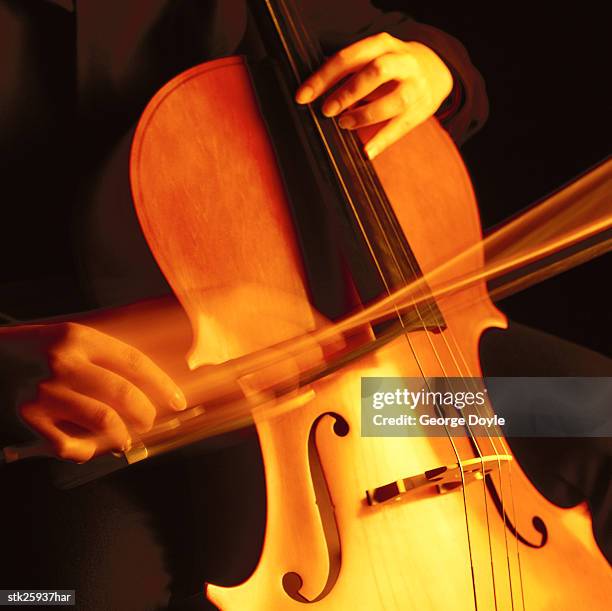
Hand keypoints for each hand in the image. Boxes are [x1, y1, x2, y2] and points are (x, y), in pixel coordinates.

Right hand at [0, 322, 185, 461]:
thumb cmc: (34, 352)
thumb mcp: (68, 341)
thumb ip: (103, 361)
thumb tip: (148, 393)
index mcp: (79, 338)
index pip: (134, 362)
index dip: (161, 385)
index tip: (178, 402)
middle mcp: (63, 362)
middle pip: (123, 392)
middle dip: (145, 413)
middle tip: (148, 423)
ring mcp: (43, 391)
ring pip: (103, 421)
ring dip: (122, 436)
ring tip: (124, 439)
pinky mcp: (26, 418)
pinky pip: (69, 445)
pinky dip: (86, 452)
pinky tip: (88, 448)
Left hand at [295, 33, 452, 158]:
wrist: (435, 71)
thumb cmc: (390, 69)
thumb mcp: (371, 59)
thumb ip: (347, 72)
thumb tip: (312, 93)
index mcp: (382, 45)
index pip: (349, 58)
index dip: (323, 78)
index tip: (303, 97)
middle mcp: (402, 61)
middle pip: (376, 72)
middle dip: (348, 92)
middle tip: (327, 111)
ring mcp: (415, 85)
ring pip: (394, 100)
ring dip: (365, 115)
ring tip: (345, 124)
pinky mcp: (422, 109)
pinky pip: (401, 127)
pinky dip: (382, 141)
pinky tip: (366, 152)